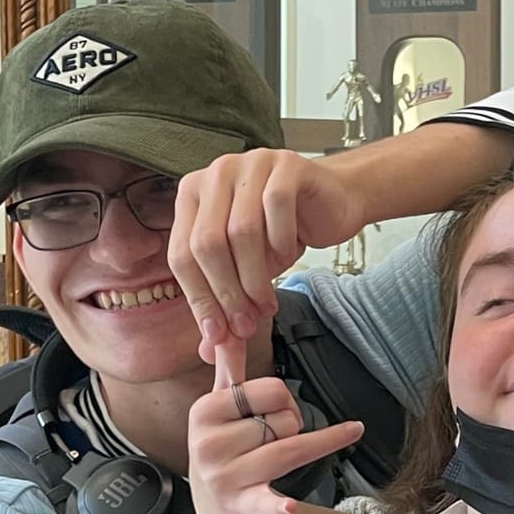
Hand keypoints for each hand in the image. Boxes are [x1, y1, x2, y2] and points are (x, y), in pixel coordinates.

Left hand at [167, 149, 366, 358]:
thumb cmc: (283, 234)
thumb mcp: (248, 270)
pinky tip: (288, 258)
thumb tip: (209, 350)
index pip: (181, 254)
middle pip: (206, 244)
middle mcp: (215, 173)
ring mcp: (251, 163)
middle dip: (227, 293)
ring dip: (255, 278)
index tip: (219, 335)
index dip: (198, 299)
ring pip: (241, 231)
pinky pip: (276, 208)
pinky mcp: (287, 163)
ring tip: (267, 304)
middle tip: (246, 326)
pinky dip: (281, 243)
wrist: (333, 203)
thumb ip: (226, 302)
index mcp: (192, 195)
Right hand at [189, 339, 362, 513]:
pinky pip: (264, 501)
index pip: (271, 390)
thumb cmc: (222, 445)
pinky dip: (277, 505)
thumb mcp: (218, 404)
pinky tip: (290, 507)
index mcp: (206, 410)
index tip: (272, 411)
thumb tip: (226, 327)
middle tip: (274, 438)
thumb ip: (227, 366)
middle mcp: (209, 442)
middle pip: (284, 422)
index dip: (284, 400)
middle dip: (292, 427)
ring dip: (309, 449)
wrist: (212, 504)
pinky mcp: (239, 504)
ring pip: (287, 452)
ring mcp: (223, 475)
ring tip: (303, 452)